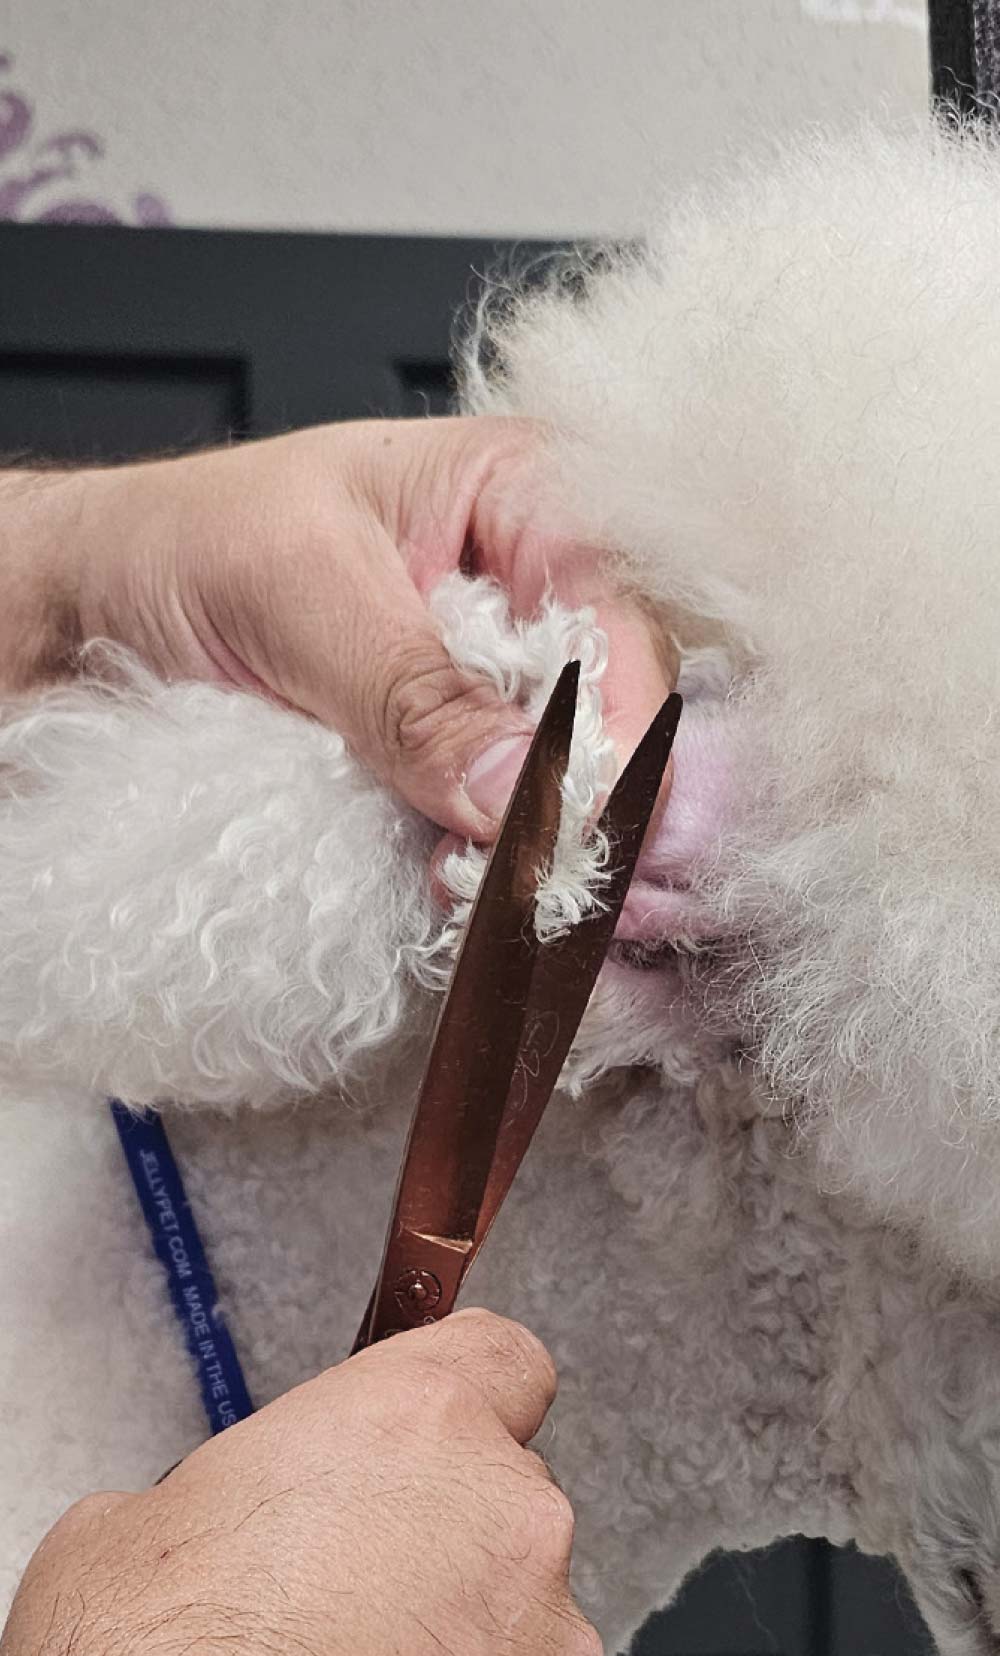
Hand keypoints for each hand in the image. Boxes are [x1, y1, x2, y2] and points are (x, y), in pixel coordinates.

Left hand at [0, 418, 672, 833]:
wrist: (81, 618)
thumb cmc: (175, 547)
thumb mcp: (294, 597)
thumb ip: (410, 692)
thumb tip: (516, 787)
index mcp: (519, 491)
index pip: (619, 606)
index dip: (618, 716)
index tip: (589, 813)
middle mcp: (527, 590)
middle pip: (614, 708)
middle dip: (577, 797)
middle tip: (534, 870)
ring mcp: (494, 690)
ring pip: (568, 784)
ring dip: (530, 850)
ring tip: (473, 885)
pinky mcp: (455, 768)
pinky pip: (505, 830)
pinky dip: (488, 871)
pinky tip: (458, 890)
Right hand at [0, 1309, 599, 1655]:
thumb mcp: (130, 1534)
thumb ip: (243, 1497)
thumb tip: (249, 1532)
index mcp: (411, 1428)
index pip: (500, 1357)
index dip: (455, 1392)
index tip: (428, 1422)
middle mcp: (507, 1528)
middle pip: (500, 1499)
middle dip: (425, 1538)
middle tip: (317, 1599)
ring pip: (508, 1623)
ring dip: (446, 1650)